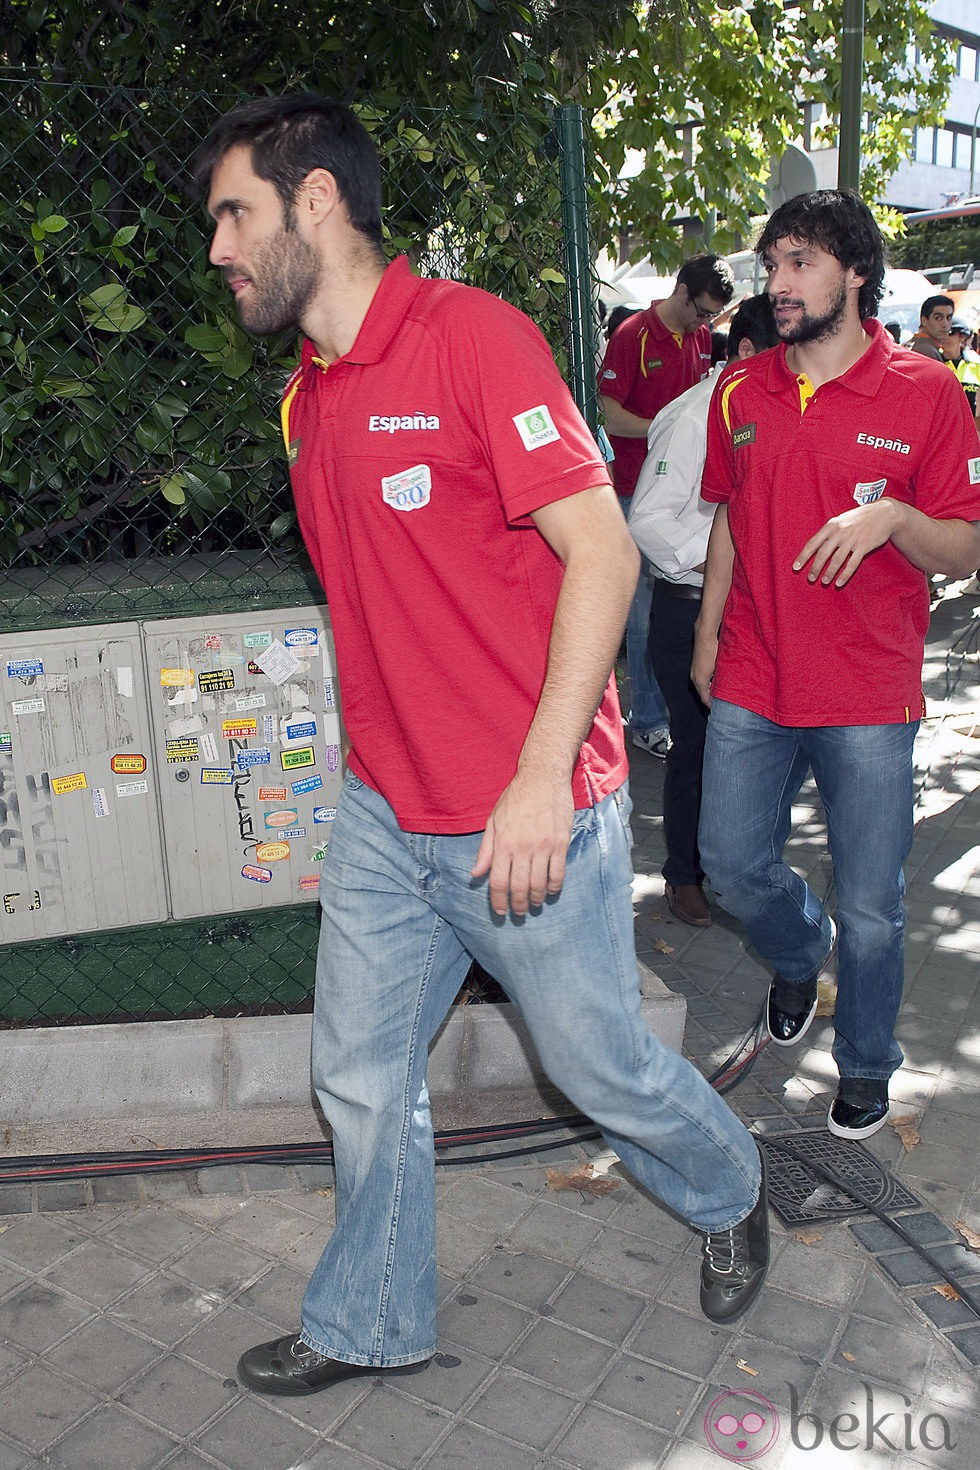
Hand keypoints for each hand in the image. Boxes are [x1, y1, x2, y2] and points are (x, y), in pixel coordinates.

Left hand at [471, 772, 573, 916]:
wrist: (542, 777)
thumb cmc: (515, 798)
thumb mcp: (494, 821)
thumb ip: (486, 850)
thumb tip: (476, 874)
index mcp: (503, 843)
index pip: (498, 882)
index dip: (498, 901)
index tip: (500, 911)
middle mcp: (522, 848)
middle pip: (519, 887)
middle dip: (518, 905)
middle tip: (519, 912)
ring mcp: (543, 846)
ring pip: (539, 884)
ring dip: (536, 899)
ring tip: (534, 904)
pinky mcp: (561, 843)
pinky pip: (558, 873)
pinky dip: (554, 886)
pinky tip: (550, 891)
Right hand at [691, 631, 716, 705]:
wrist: (705, 634)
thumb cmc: (713, 650)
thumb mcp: (719, 668)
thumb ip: (720, 682)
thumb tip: (724, 691)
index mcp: (699, 680)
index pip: (705, 699)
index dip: (712, 705)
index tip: (720, 709)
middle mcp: (694, 677)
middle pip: (703, 693)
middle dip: (712, 698)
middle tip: (723, 701)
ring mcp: (694, 671)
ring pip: (703, 685)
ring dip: (711, 689)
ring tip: (722, 691)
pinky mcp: (696, 665)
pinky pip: (702, 678)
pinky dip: (709, 682)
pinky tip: (718, 679)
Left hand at [793, 500, 901, 587]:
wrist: (884, 512)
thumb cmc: (859, 518)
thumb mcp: (841, 520)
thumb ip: (828, 532)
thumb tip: (815, 547)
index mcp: (831, 525)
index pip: (812, 543)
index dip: (803, 557)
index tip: (795, 568)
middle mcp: (840, 532)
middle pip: (823, 554)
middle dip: (815, 568)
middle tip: (811, 579)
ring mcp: (852, 539)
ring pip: (837, 561)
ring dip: (829, 573)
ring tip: (824, 582)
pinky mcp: (864, 546)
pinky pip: (852, 564)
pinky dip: (845, 575)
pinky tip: (839, 583)